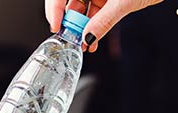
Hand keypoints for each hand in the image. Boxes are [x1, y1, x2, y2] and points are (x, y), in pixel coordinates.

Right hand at [45, 0, 162, 52]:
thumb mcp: (123, 2)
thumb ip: (104, 20)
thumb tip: (88, 37)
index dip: (54, 9)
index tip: (56, 26)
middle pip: (68, 2)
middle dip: (68, 22)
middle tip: (70, 38)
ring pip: (81, 9)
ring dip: (81, 27)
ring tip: (84, 44)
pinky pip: (94, 13)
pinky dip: (93, 26)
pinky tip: (93, 40)